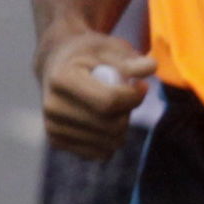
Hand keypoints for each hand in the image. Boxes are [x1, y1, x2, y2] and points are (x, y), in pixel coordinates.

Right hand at [40, 30, 156, 160]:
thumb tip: (151, 67)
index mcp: (63, 78)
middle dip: (129, 113)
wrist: (56, 65)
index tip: (142, 86)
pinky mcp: (57, 142)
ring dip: (122, 127)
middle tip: (129, 97)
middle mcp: (53, 106)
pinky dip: (110, 140)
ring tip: (114, 107)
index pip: (109, 101)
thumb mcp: (110, 49)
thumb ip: (130, 61)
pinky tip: (103, 121)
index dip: (134, 97)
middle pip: (111, 126)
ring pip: (109, 144)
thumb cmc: (89, 54)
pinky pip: (100, 154)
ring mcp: (52, 127)